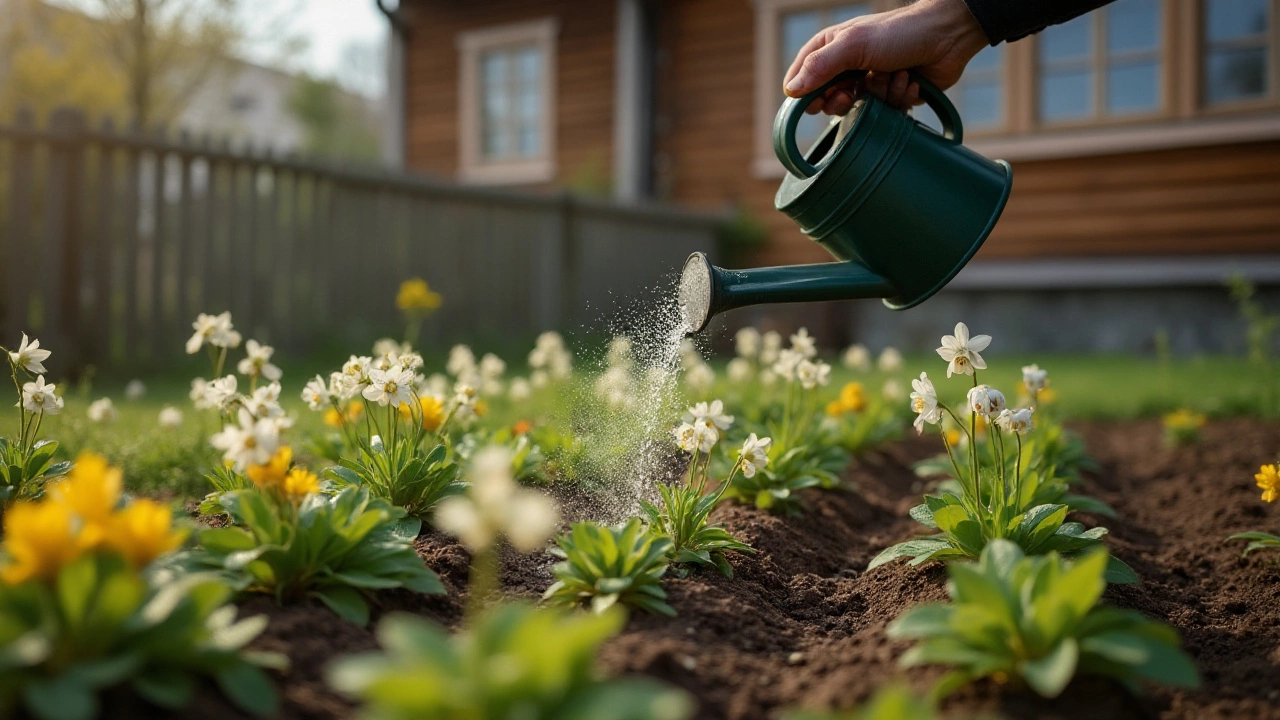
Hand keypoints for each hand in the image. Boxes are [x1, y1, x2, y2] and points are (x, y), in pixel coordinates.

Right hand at [782, 0, 988, 115]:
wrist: (947, 36)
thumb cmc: (898, 33)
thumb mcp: (853, 45)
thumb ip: (819, 66)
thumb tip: (791, 90)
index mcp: (831, 49)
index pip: (801, 80)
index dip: (806, 95)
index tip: (819, 101)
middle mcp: (847, 66)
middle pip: (828, 101)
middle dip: (845, 100)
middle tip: (855, 94)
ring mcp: (869, 81)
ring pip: (859, 108)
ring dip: (880, 95)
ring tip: (894, 75)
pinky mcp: (891, 95)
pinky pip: (884, 112)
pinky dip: (898, 98)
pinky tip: (909, 81)